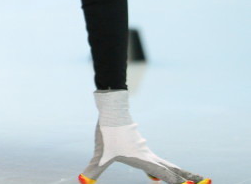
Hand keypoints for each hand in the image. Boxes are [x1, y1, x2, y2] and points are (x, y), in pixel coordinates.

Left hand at [79, 90, 209, 183]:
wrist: (111, 110)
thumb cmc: (107, 133)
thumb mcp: (99, 155)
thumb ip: (92, 171)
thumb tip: (81, 181)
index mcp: (144, 160)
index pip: (166, 175)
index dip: (179, 182)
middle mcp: (148, 155)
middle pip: (173, 168)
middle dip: (188, 177)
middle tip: (205, 183)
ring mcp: (145, 150)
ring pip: (166, 163)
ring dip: (178, 173)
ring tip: (188, 181)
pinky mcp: (139, 145)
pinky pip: (155, 160)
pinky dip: (163, 169)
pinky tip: (154, 176)